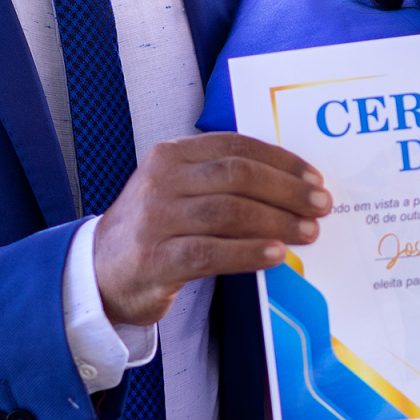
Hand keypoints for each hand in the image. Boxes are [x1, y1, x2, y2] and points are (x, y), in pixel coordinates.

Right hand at [95, 133, 329, 326]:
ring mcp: (155, 219)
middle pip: (237, 176)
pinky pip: (211, 252)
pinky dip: (249, 252)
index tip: (314, 179)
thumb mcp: (178, 191)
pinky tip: (276, 255)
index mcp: (171, 155)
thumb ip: (221, 182)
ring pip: (228, 212)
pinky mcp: (155, 259)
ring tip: (308, 233)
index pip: (236, 146)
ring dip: (277, 221)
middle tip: (320, 207)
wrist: (98, 273)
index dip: (281, 161)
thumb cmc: (155, 230)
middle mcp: (161, 180)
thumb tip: (292, 188)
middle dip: (287, 190)